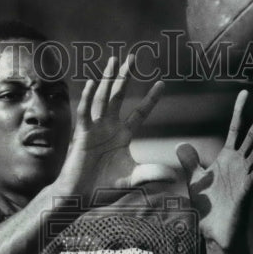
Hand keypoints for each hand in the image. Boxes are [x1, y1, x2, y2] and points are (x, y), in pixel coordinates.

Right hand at [58, 56, 177, 202]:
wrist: (79, 197)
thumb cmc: (102, 190)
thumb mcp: (132, 180)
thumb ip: (151, 175)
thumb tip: (173, 177)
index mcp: (121, 136)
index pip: (139, 112)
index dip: (150, 98)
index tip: (162, 83)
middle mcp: (108, 128)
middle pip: (118, 96)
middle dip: (125, 76)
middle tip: (132, 56)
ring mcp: (94, 129)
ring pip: (102, 98)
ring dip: (107, 79)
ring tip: (113, 59)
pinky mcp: (82, 135)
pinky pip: (85, 113)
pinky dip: (88, 97)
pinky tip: (93, 82)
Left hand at [176, 91, 252, 250]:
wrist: (214, 233)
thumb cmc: (208, 208)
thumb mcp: (195, 181)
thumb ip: (190, 162)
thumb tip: (180, 144)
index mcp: (227, 159)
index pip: (235, 129)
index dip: (239, 111)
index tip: (244, 92)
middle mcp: (239, 165)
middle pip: (252, 135)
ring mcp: (244, 177)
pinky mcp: (245, 194)